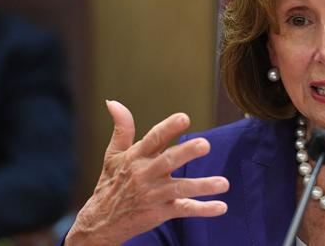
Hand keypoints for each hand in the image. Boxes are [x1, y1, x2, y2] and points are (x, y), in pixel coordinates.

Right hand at [66, 100, 228, 244]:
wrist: (100, 223)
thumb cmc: (111, 183)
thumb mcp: (113, 155)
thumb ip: (122, 129)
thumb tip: (112, 102)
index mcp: (136, 157)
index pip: (153, 139)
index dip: (168, 128)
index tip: (184, 118)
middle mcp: (145, 174)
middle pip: (169, 161)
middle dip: (187, 152)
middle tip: (206, 144)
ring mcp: (153, 194)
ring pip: (181, 188)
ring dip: (202, 186)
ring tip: (224, 183)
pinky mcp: (160, 212)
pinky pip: (184, 209)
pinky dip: (203, 209)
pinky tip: (222, 207)